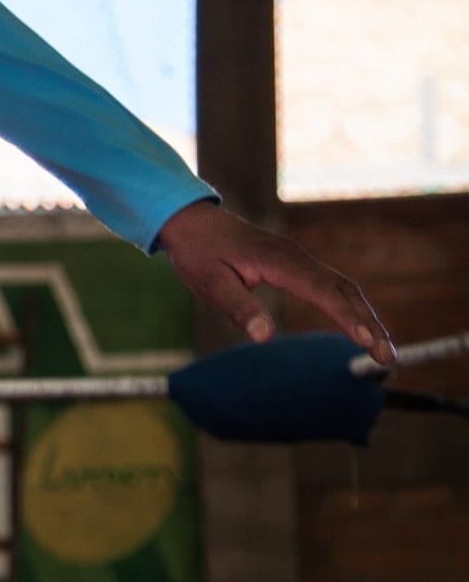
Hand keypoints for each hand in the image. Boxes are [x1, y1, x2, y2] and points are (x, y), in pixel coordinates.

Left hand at [154, 200, 393, 367]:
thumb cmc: (200, 254)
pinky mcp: (297, 264)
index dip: (348, 318)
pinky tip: (360, 325)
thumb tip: (264, 337)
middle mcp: (297, 257)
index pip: (324, 292)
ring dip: (366, 317)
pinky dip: (351, 306)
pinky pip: (332, 285)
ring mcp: (300, 259)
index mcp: (280, 262)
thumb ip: (238, 309)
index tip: (368, 342)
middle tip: (387, 358)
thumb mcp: (210, 284)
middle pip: (344, 291)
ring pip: (343, 287)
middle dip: (369, 324)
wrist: (194, 223)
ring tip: (382, 348)